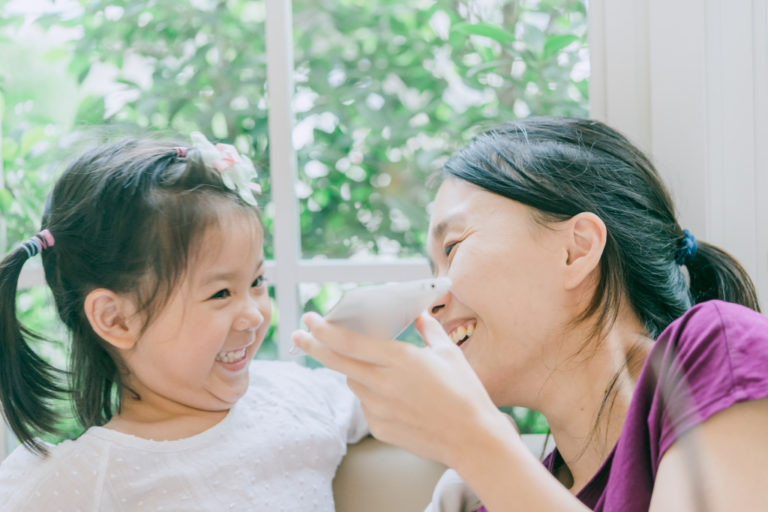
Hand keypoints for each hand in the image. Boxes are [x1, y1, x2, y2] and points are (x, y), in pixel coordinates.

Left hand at [291, 311, 516, 467]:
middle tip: (298, 335)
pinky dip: (372, 395)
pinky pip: (366, 405)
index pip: (349, 342)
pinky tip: (397, 397)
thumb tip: (419, 315)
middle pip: (336, 362)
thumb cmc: (465, 394)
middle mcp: (383, 383)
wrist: (473, 439)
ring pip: (353, 382)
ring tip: (381, 371)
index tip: (310, 319)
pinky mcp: (380, 428)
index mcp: (399, 359)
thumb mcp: (449, 354)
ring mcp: (379, 408)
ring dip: (355, 372)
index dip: (324, 330)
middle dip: (313, 346)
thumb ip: (429, 330)